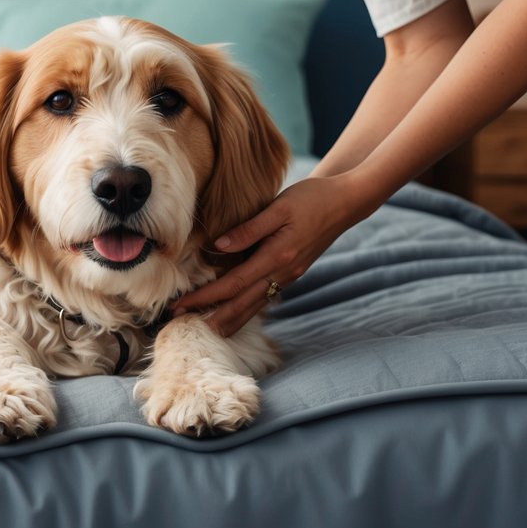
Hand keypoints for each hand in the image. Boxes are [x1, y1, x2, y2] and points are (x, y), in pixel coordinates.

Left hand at [174, 174, 376, 336]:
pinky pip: (265, 297)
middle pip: (242, 303)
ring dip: (230, 319)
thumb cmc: (311, 198)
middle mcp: (283, 273)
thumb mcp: (278, 208)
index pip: (232, 285)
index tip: (180, 305)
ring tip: (207, 328)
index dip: (205, 297)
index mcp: (277, 257)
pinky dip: (247, 308)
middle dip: (211, 315)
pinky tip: (236, 312)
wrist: (345, 202)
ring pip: (255, 305)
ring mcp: (289, 276)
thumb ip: (248, 229)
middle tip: (182, 322)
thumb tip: (218, 247)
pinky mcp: (292, 273)